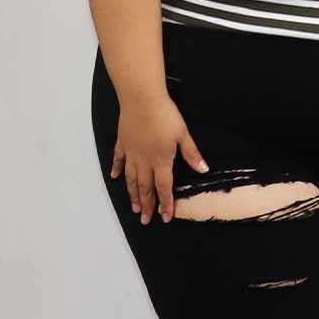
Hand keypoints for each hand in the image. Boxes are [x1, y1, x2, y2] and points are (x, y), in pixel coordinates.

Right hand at [110, 93, 209, 224]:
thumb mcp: (183, 134)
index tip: (165, 218)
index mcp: (161, 160)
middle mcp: (144, 161)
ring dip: (132, 194)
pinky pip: (119, 160)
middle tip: (145, 219)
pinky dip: (117, 170)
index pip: (164, 188)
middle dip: (147, 205)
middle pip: (145, 188)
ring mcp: (131, 153)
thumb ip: (191, 154)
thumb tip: (203, 169)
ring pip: (131, 179)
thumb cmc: (164, 114)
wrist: (141, 99)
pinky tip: (115, 177)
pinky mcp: (123, 143)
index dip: (165, 204)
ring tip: (134, 207)